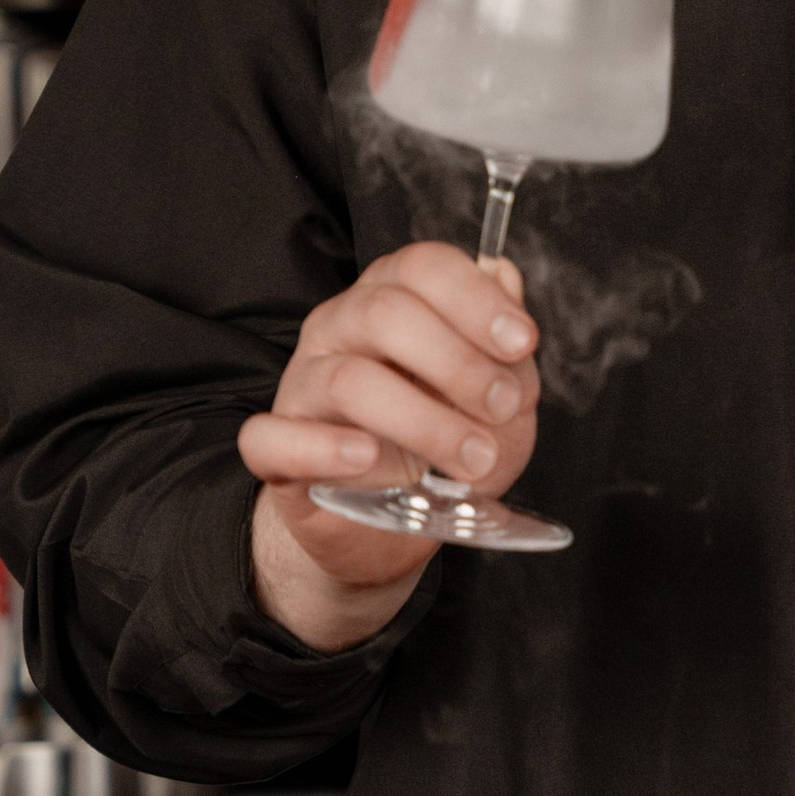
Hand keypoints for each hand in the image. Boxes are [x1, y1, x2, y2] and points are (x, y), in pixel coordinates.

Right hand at [240, 244, 539, 650]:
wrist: (393, 529)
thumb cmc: (448, 446)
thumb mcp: (502, 400)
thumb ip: (505, 346)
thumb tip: (503, 274)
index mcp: (394, 297)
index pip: (423, 266)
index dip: (476, 299)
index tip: (522, 342)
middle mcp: (341, 328)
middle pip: (385, 312)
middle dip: (458, 361)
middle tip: (503, 407)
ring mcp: (302, 384)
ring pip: (348, 380)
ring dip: (424, 422)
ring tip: (472, 458)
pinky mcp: (274, 447)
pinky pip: (272, 437)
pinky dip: (323, 448)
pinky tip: (367, 458)